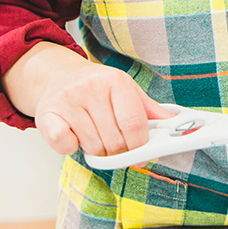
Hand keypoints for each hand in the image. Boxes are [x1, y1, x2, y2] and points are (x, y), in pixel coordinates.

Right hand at [2, 42, 173, 156]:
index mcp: (117, 81)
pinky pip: (65, 145)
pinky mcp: (47, 114)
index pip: (134, 124)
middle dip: (119, 151)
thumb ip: (151, 112)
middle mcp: (91, 87)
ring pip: (93, 147)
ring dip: (97, 150)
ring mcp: (68, 100)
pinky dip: (72, 148)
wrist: (58, 76)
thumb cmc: (98, 89)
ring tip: (95, 134)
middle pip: (115, 140)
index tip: (140, 152)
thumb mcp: (127, 92)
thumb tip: (179, 126)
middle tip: (116, 144)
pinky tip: (74, 136)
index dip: (140, 145)